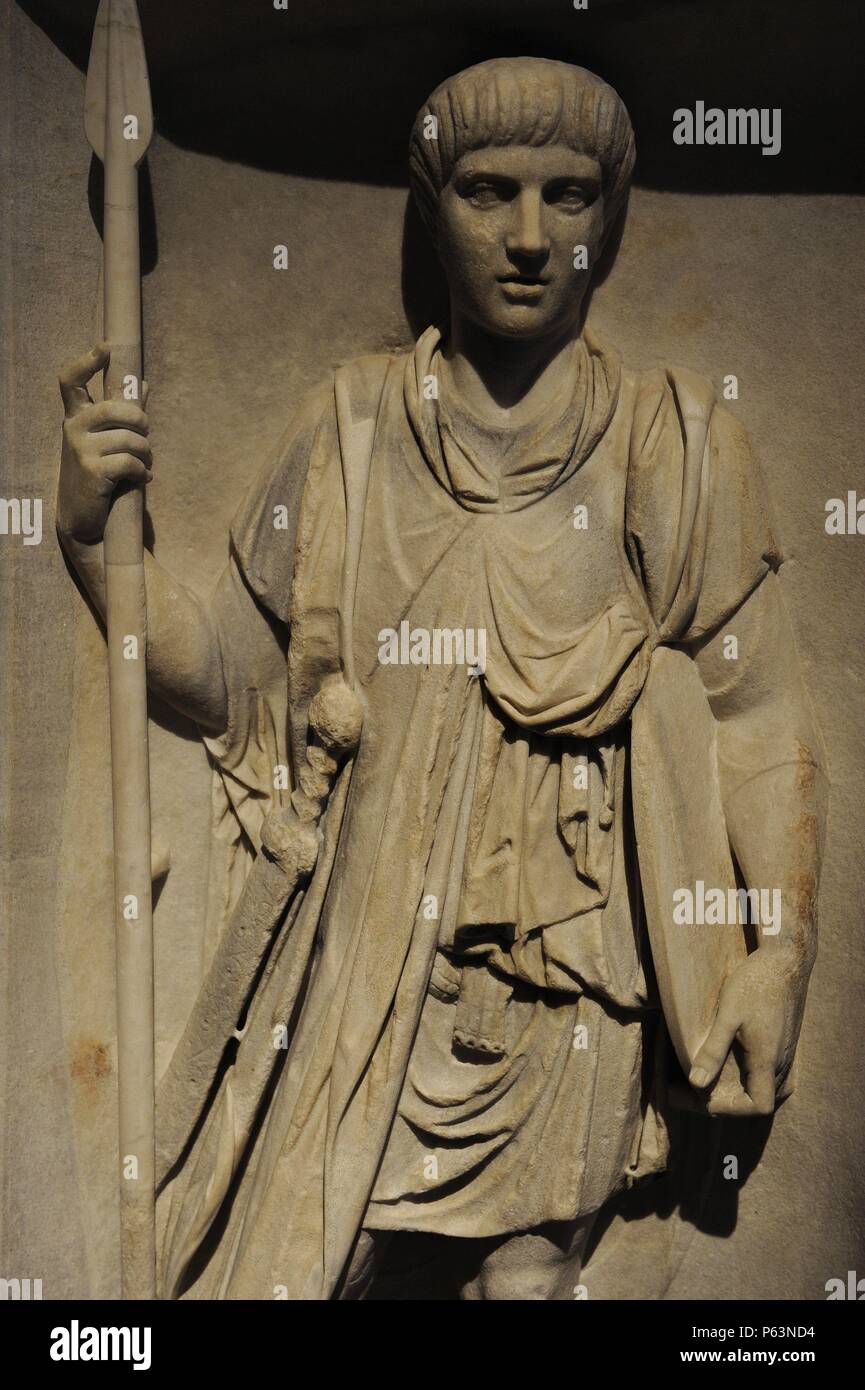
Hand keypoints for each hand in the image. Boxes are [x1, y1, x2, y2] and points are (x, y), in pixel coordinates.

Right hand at [57, 344, 151, 541]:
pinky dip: (142, 471)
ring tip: (144, 464)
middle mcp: (73, 428)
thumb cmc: (98, 472)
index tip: (105, 348)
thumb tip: (144, 385)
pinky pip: (130, 461)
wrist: (82, 516)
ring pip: (130, 438)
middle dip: (141, 422)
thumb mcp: (106, 440)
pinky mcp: (92, 470)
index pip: (71, 380)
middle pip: (115, 408)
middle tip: (146, 435)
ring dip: (146, 453)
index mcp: (76, 416)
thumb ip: (123, 413)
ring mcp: (80, 448)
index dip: (87, 362)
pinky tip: (142, 478)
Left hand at [688, 947, 811, 1115]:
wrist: (785, 962)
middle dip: (722, 1102)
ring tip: (699, 1081)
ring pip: (761, 1089)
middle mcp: (781, 1064)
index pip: (757, 1107)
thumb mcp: (728, 1014)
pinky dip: (743, 1079)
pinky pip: (766, 1075)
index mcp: (768, 1061)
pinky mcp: (783, 1046)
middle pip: (756, 1101)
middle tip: (686, 1090)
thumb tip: (696, 1083)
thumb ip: (714, 1050)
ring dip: (733, 1091)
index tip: (700, 1098)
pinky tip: (724, 1067)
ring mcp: (785, 1056)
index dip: (729, 1109)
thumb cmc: (755, 984)